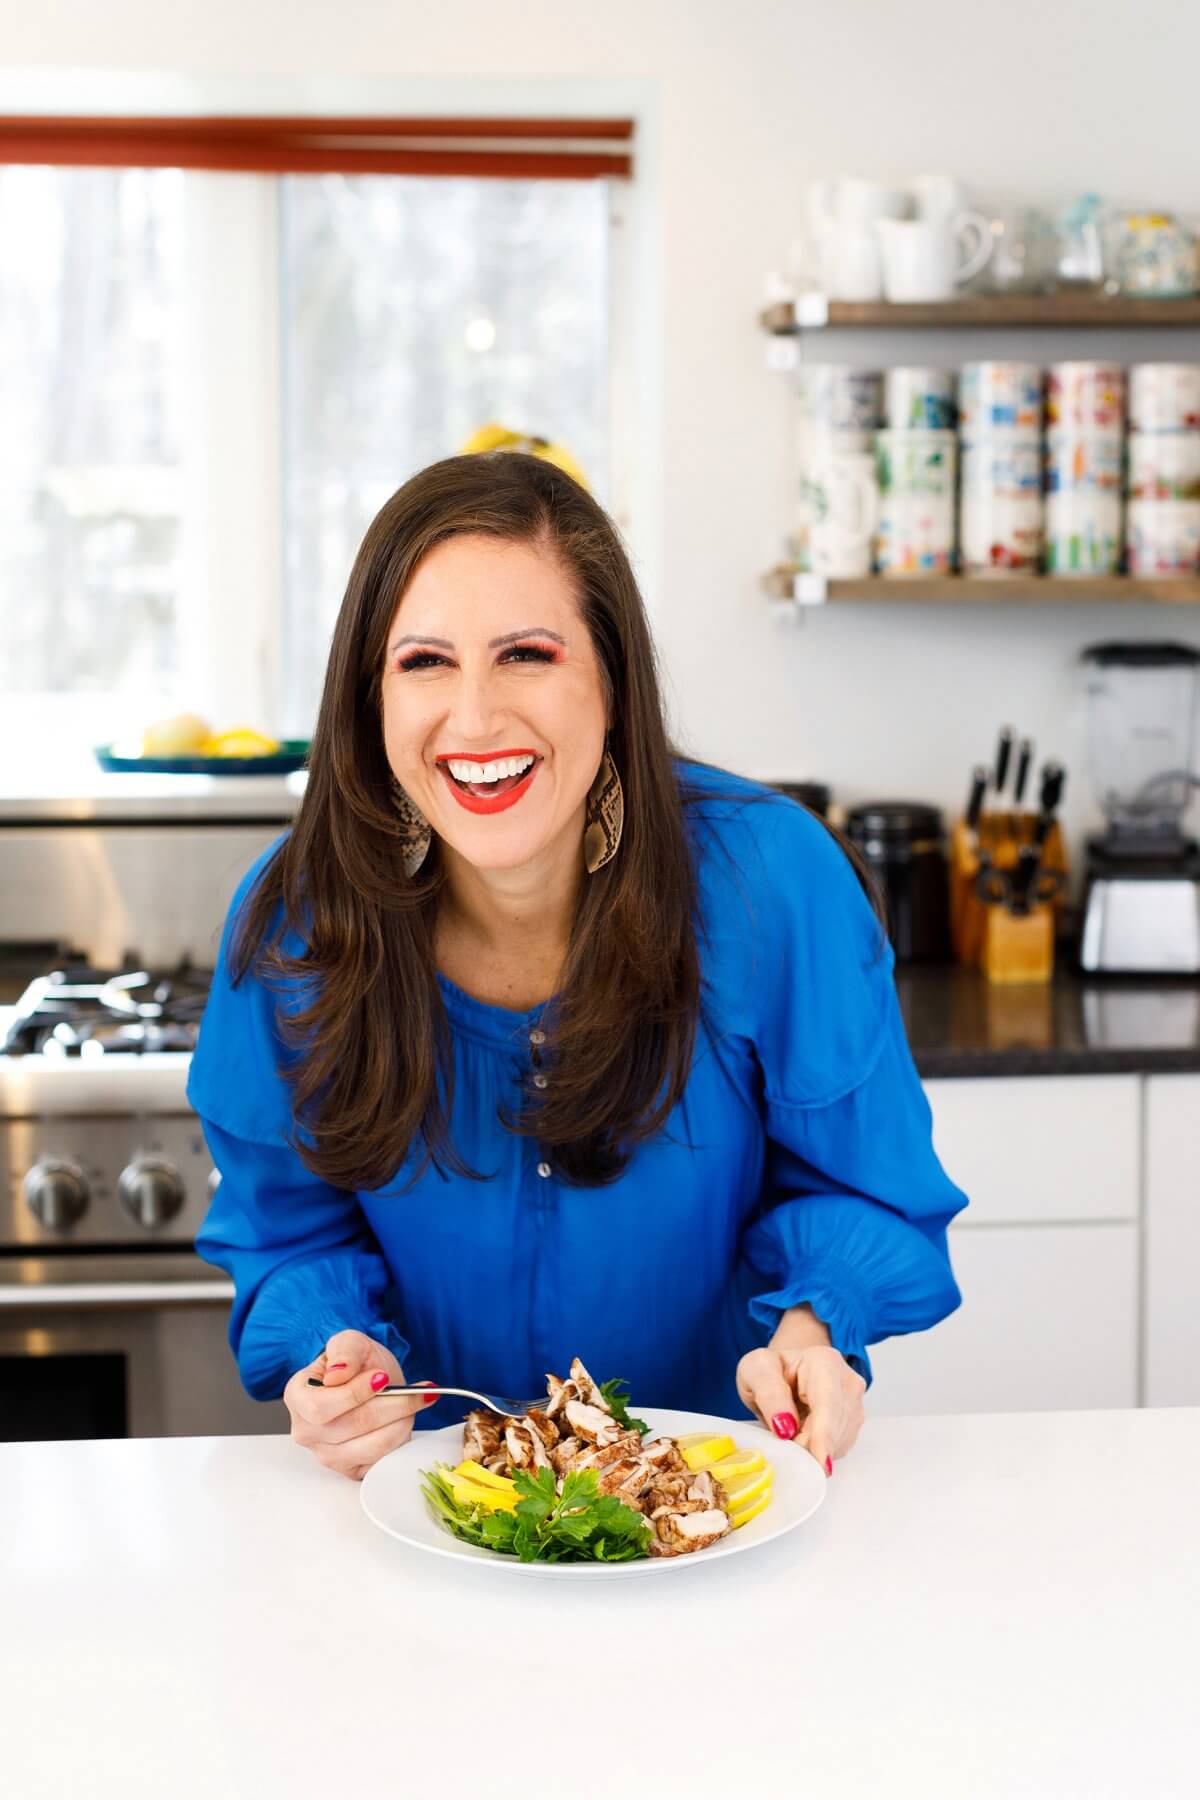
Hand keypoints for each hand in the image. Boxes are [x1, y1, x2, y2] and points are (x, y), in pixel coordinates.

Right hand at [283, 1328, 434, 1481]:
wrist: (371, 1381)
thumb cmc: (356, 1364)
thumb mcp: (351, 1342)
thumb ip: (344, 1351)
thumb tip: (337, 1374)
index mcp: (297, 1397)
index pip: (321, 1407)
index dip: (354, 1394)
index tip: (382, 1377)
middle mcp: (307, 1431)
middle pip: (351, 1427)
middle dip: (390, 1407)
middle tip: (416, 1391)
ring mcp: (327, 1455)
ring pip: (371, 1446)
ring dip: (401, 1421)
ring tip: (416, 1401)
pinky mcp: (351, 1469)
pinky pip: (381, 1460)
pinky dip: (401, 1438)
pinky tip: (408, 1418)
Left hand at [736, 1342, 865, 1475]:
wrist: (787, 1370)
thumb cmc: (772, 1368)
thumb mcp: (756, 1370)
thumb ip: (768, 1393)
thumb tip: (785, 1425)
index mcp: (825, 1362)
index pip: (828, 1404)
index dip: (824, 1435)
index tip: (820, 1461)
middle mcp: (848, 1383)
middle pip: (834, 1428)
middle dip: (807, 1445)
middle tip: (782, 1448)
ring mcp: (854, 1404)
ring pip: (838, 1442)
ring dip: (811, 1448)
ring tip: (788, 1435)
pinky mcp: (853, 1424)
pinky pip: (838, 1447)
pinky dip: (817, 1450)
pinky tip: (802, 1437)